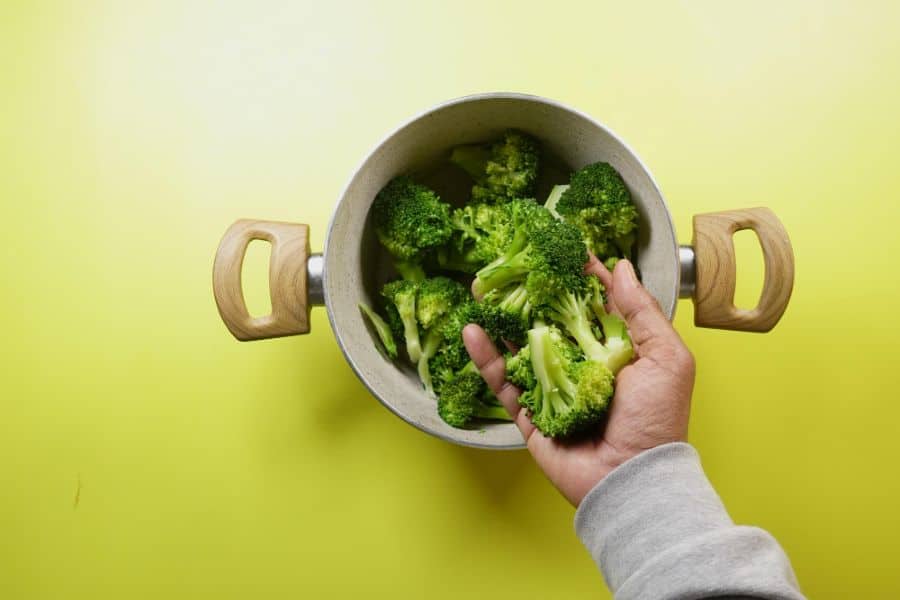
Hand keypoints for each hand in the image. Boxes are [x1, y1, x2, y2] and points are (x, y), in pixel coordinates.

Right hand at [462, 257, 694, 506]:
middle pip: (552, 320)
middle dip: (531, 293)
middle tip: (510, 264)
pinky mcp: (532, 414)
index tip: (562, 248)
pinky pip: (505, 382)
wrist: (633, 479)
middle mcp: (584, 365)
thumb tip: (621, 268)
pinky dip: (487, 358)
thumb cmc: (656, 419)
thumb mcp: (665, 357)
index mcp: (618, 350)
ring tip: (480, 291)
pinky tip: (473, 332)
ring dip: (501, 319)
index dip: (579, 276)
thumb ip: (642, 312)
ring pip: (522, 346)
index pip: (594, 304)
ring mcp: (555, 389)